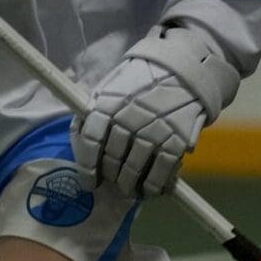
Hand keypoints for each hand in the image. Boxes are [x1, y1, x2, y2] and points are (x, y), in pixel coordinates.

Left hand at [70, 27, 239, 197]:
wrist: (181, 70)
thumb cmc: (141, 80)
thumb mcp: (112, 86)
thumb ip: (96, 109)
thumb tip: (79, 135)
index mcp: (107, 103)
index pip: (90, 141)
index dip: (87, 166)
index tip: (89, 181)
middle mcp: (127, 119)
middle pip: (112, 159)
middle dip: (110, 176)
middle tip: (112, 183)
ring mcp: (152, 131)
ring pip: (134, 170)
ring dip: (129, 185)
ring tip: (129, 189)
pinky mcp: (175, 141)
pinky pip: (160, 172)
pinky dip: (153, 185)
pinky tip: (149, 189)